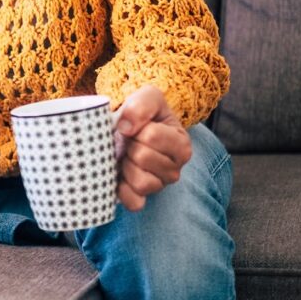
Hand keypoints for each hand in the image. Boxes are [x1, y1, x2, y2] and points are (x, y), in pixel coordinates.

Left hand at [113, 85, 191, 211]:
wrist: (128, 127)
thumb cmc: (142, 113)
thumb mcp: (148, 96)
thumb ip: (142, 104)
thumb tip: (126, 128)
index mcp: (181, 144)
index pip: (152, 136)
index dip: (135, 128)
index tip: (136, 126)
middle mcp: (175, 168)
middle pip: (143, 158)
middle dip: (129, 146)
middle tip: (129, 141)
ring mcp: (160, 185)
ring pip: (141, 182)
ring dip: (126, 166)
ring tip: (126, 156)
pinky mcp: (142, 198)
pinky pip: (134, 203)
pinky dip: (122, 190)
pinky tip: (119, 175)